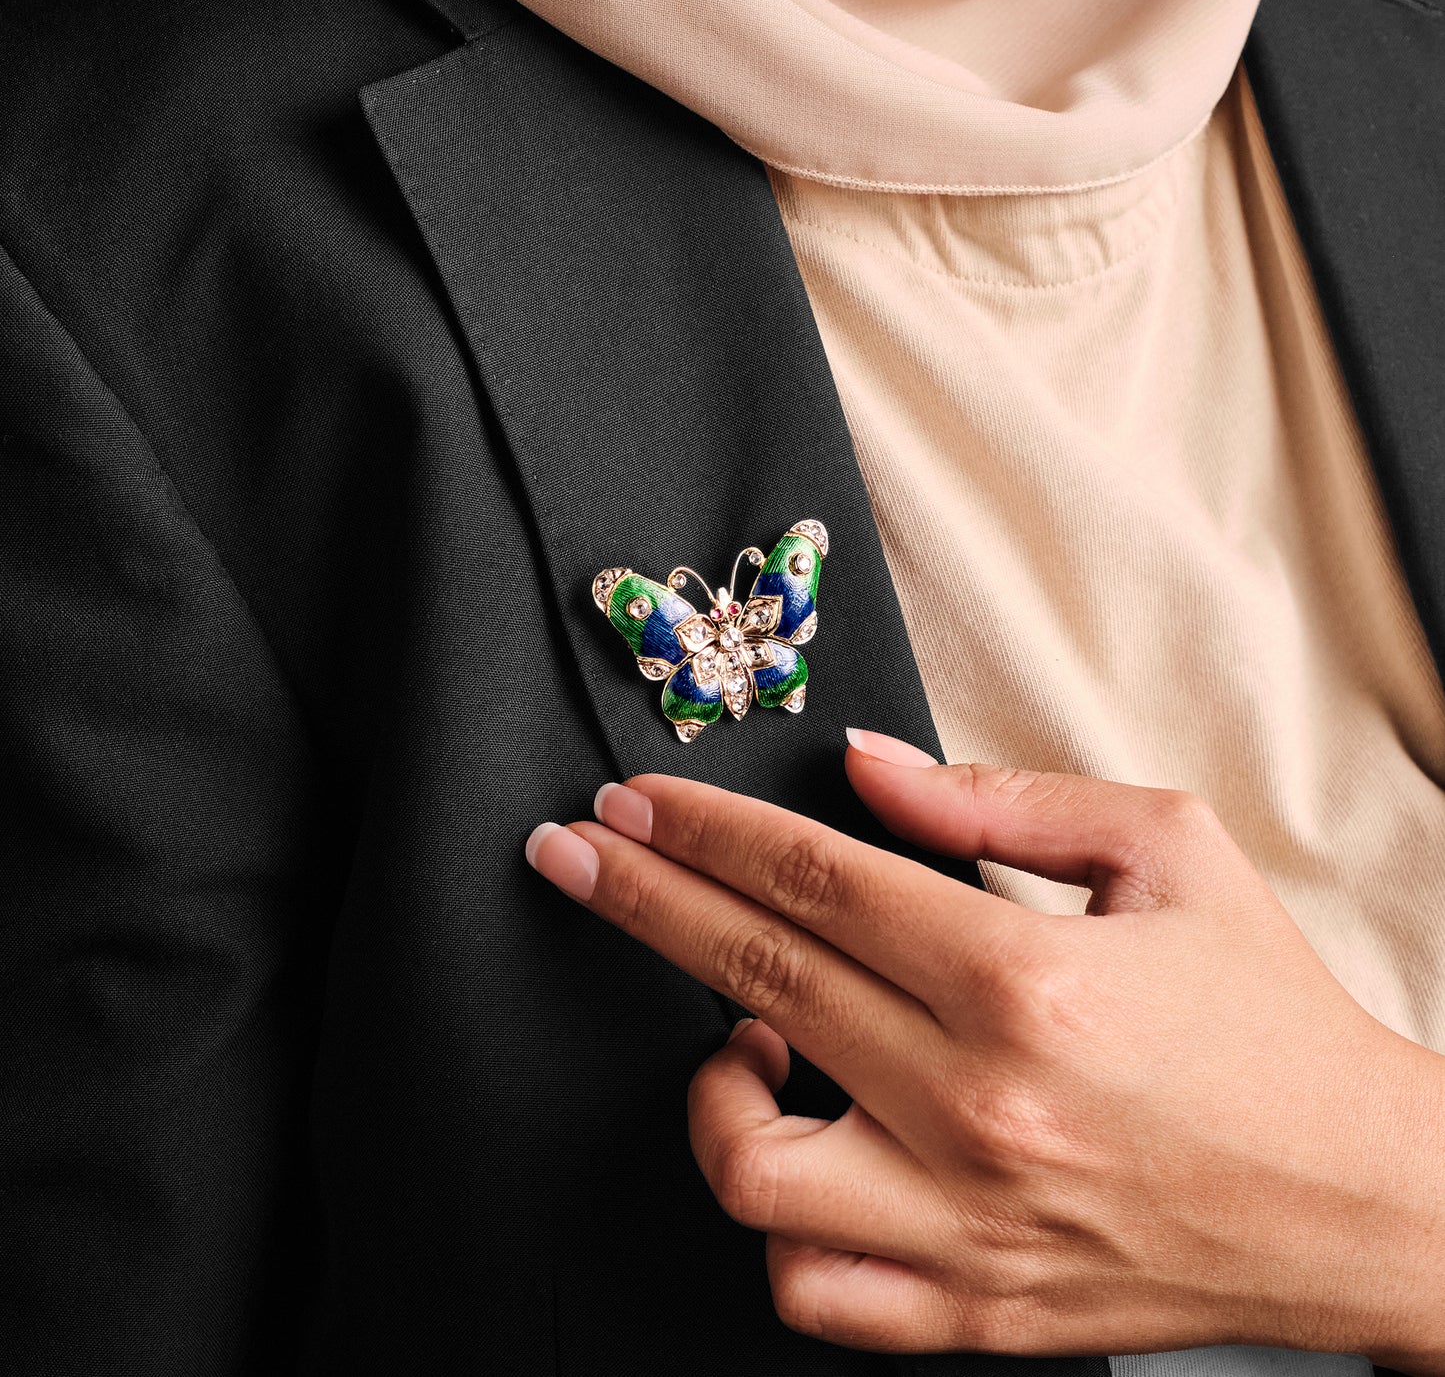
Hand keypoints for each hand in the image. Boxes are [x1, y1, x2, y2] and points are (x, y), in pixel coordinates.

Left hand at [524, 732, 1444, 1368]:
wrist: (1367, 1201)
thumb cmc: (1269, 1014)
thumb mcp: (1165, 852)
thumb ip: (1000, 800)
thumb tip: (863, 768)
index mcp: (1025, 976)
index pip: (810, 880)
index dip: (700, 829)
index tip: (629, 800)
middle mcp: (979, 1104)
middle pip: (752, 977)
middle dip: (639, 896)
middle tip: (572, 851)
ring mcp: (967, 1224)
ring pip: (749, 1168)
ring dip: (707, 1088)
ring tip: (738, 1039)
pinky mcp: (976, 1311)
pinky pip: (813, 1289)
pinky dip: (775, 1219)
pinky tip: (800, 1147)